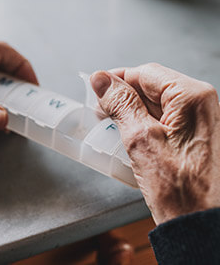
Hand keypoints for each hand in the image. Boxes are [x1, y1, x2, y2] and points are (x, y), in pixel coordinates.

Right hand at [90, 63, 219, 223]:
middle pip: (153, 87)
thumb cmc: (179, 190)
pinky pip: (167, 121)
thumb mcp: (140, 140)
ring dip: (133, 113)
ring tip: (112, 129)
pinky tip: (131, 140)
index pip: (145, 73)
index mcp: (192, 97)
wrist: (202, 225)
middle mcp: (202, 104)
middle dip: (124, 98)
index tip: (95, 88)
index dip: (116, 79)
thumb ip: (120, 104)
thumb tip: (101, 79)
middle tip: (100, 113)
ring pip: (159, 104)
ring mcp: (202, 121)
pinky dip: (145, 126)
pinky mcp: (198, 137)